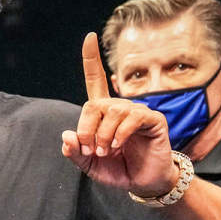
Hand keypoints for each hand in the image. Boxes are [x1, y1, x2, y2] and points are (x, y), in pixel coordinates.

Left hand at [61, 33, 178, 196]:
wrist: (144, 182)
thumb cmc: (118, 168)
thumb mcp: (89, 163)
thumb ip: (75, 151)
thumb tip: (67, 135)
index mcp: (103, 113)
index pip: (96, 79)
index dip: (92, 58)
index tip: (90, 36)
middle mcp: (120, 107)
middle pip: (94, 104)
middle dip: (87, 129)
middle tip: (91, 149)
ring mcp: (138, 111)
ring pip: (112, 111)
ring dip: (103, 134)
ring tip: (105, 151)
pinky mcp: (153, 120)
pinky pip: (133, 117)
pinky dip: (120, 132)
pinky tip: (118, 144)